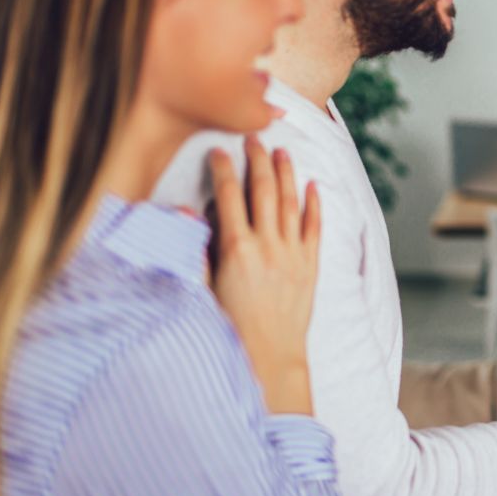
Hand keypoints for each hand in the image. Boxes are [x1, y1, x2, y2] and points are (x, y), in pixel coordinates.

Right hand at [209, 136, 321, 414]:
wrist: (269, 358)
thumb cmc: (230, 328)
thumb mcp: (203, 288)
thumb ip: (195, 248)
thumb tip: (181, 211)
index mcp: (236, 249)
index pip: (228, 196)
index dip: (223, 169)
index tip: (218, 149)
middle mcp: (267, 246)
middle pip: (263, 191)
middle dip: (258, 160)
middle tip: (254, 137)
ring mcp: (292, 255)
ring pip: (290, 203)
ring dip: (287, 173)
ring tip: (283, 151)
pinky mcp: (311, 267)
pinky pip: (315, 228)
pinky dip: (315, 204)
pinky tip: (314, 186)